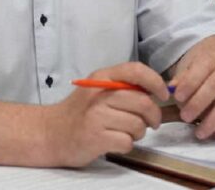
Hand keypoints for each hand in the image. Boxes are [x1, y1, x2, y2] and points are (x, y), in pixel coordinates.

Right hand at [45, 62, 169, 166]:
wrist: (51, 133)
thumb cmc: (80, 112)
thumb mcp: (98, 89)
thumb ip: (123, 86)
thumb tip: (157, 90)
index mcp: (102, 77)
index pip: (136, 70)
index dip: (156, 82)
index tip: (164, 94)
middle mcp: (98, 94)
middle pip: (142, 102)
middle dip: (153, 116)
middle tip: (151, 122)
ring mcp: (96, 116)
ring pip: (137, 124)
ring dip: (139, 132)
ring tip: (127, 132)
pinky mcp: (95, 138)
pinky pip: (127, 142)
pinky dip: (126, 145)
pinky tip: (115, 141)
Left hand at [168, 35, 214, 139]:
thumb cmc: (203, 70)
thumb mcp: (189, 67)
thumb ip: (181, 79)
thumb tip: (172, 89)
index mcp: (212, 59)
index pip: (202, 67)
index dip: (189, 83)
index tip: (176, 97)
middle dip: (198, 104)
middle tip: (184, 117)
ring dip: (213, 121)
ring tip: (199, 132)